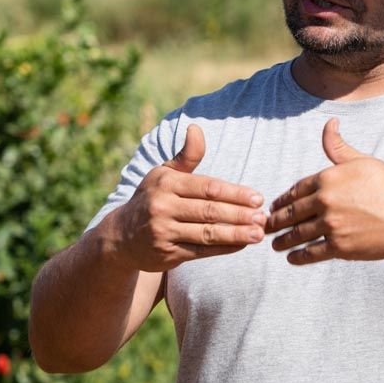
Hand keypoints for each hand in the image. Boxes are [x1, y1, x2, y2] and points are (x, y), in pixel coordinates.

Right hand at [108, 124, 265, 271]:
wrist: (120, 237)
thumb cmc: (151, 199)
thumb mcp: (164, 174)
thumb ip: (186, 156)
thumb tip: (196, 128)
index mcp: (166, 183)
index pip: (207, 188)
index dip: (234, 193)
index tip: (257, 198)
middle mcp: (162, 207)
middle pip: (209, 211)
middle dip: (239, 214)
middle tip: (263, 217)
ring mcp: (164, 232)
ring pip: (207, 233)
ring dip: (236, 234)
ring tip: (258, 234)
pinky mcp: (167, 254)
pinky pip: (201, 252)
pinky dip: (223, 248)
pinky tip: (241, 244)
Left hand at [266, 118, 383, 264]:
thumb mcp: (363, 161)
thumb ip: (338, 147)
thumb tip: (329, 123)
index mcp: (328, 177)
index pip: (295, 190)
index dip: (282, 200)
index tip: (274, 206)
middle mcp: (325, 200)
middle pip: (292, 213)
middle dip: (276, 221)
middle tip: (266, 227)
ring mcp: (331, 225)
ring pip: (298, 234)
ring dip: (283, 240)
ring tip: (275, 245)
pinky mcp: (339, 246)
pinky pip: (311, 253)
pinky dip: (298, 257)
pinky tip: (292, 258)